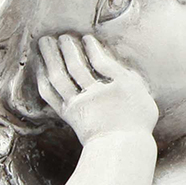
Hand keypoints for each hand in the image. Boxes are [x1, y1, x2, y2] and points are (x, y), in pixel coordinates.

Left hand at [36, 35, 158, 143]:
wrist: (122, 149)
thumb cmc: (138, 124)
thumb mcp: (144, 98)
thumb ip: (132, 79)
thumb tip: (118, 63)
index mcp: (121, 87)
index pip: (102, 62)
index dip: (92, 48)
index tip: (85, 38)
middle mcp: (99, 93)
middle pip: (77, 66)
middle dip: (67, 48)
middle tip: (61, 35)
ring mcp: (81, 104)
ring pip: (61, 77)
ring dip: (51, 57)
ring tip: (45, 43)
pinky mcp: (68, 113)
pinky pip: (51, 93)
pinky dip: (44, 78)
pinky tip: (41, 68)